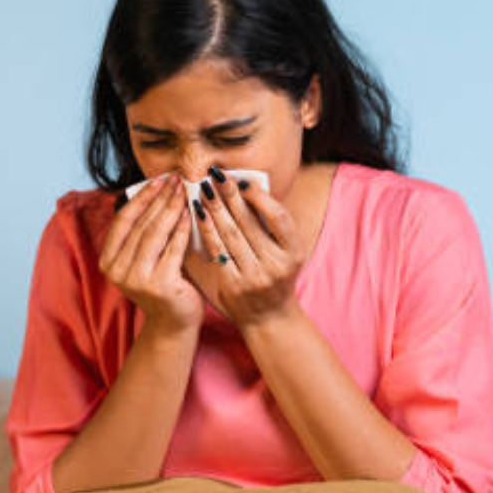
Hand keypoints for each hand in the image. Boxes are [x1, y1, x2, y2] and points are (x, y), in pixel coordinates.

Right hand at [99, 175, 204, 333]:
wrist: (174, 323)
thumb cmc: (163, 285)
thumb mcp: (145, 258)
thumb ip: (143, 233)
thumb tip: (155, 192)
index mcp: (108, 261)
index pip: (124, 220)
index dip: (141, 197)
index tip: (157, 179)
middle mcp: (117, 270)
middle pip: (141, 224)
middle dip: (159, 198)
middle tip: (174, 179)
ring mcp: (136, 279)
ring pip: (155, 233)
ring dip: (171, 208)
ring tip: (183, 190)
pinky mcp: (158, 284)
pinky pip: (173, 248)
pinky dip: (183, 228)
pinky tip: (190, 213)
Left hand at [188, 166, 306, 327]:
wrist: (269, 317)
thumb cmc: (275, 275)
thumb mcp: (284, 252)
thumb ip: (271, 226)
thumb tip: (245, 189)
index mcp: (294, 252)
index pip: (279, 219)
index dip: (261, 198)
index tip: (243, 181)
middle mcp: (276, 265)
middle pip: (249, 224)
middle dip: (231, 196)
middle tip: (216, 174)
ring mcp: (254, 277)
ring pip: (231, 235)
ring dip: (215, 209)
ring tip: (204, 188)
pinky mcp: (233, 285)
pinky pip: (217, 251)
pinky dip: (207, 230)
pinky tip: (198, 213)